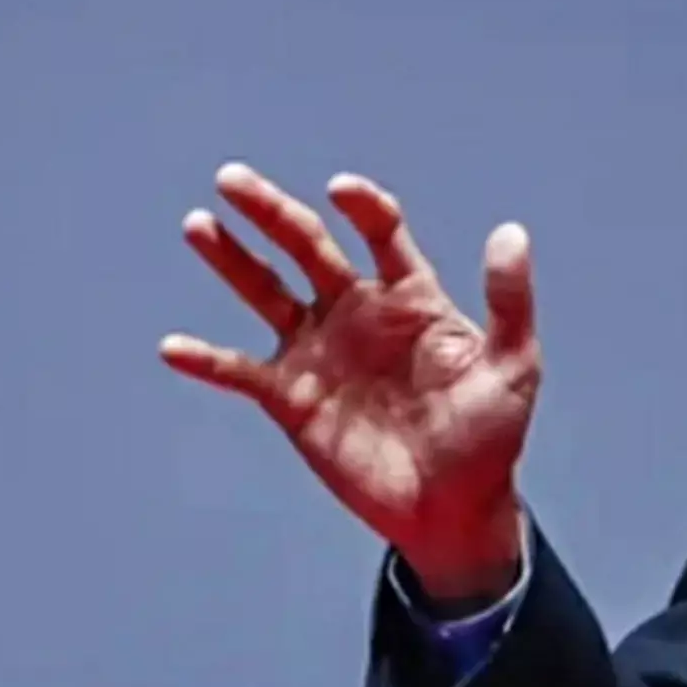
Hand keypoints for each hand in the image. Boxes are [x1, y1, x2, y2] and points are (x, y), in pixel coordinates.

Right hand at [159, 163, 540, 603]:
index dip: (363, 207)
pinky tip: (174, 346)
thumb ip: (508, 300)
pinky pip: (241, 372)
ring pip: (267, 292)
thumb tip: (511, 231)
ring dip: (232, 260)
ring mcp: (320, 352)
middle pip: (308, 246)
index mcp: (412, 296)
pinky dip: (208, 360)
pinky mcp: (292, 400)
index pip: (381, 233)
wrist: (453, 508)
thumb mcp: (512, 364)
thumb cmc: (491, 434)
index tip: (341, 189)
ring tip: (199, 223)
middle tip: (232, 178)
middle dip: (271, 212)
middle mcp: (358, 312)